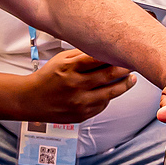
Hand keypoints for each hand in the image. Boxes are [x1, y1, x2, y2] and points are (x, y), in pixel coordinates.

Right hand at [13, 49, 134, 123]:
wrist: (30, 100)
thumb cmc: (47, 77)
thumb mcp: (61, 59)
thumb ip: (82, 55)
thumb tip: (105, 49)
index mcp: (70, 67)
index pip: (99, 58)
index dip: (116, 54)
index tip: (127, 50)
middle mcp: (75, 85)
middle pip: (109, 75)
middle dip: (125, 68)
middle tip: (134, 63)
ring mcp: (79, 102)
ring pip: (111, 93)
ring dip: (124, 85)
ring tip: (131, 79)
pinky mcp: (82, 115)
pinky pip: (102, 105)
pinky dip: (108, 97)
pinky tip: (111, 91)